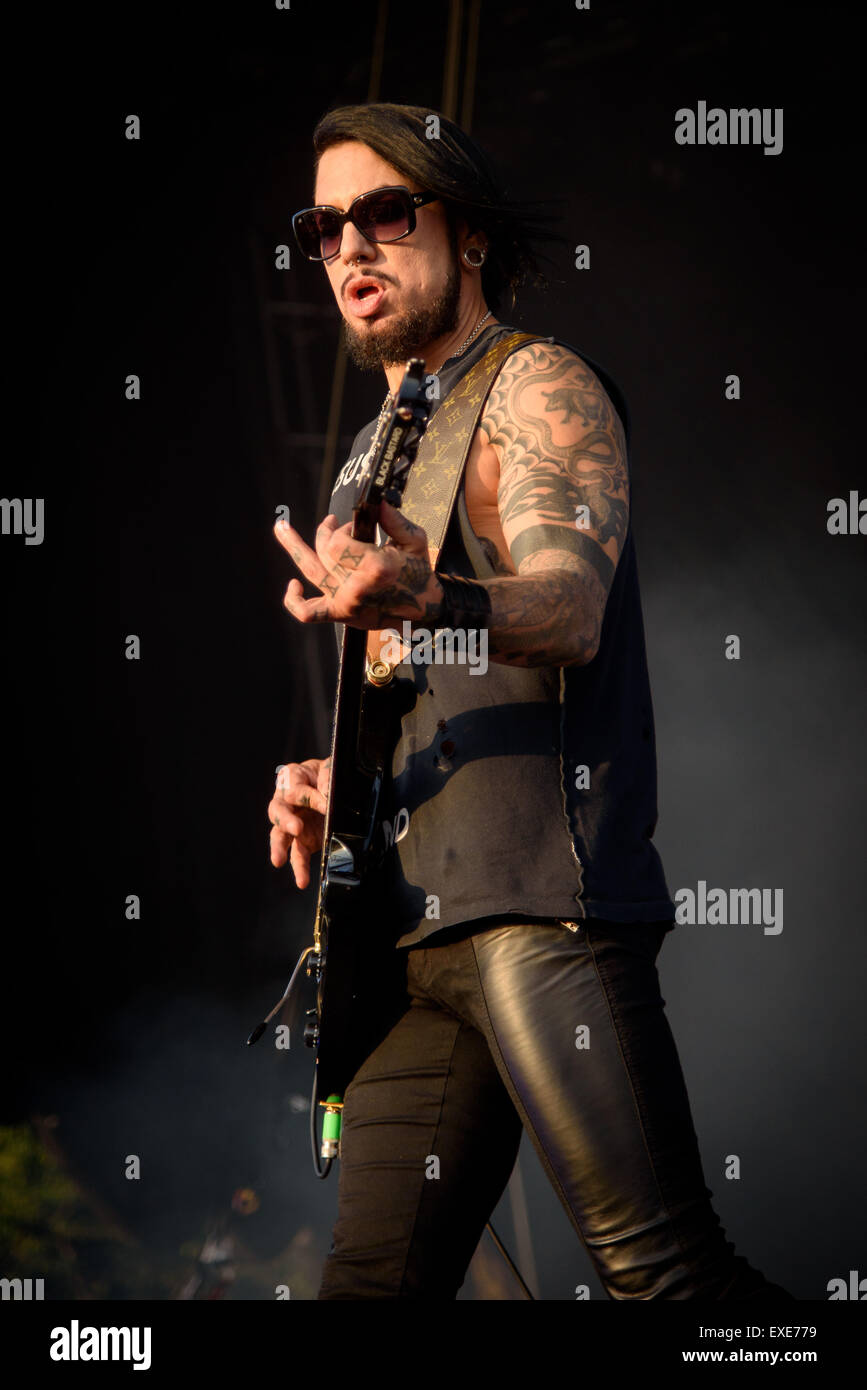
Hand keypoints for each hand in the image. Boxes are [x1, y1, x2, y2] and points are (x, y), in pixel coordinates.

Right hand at [268, 757, 330, 888]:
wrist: (343, 788)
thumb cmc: (332, 773)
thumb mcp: (332, 767)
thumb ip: (328, 776)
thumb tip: (326, 793)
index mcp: (294, 778)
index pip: (296, 789)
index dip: (310, 797)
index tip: (326, 804)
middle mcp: (288, 802)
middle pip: (278, 811)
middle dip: (286, 820)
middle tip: (296, 828)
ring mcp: (294, 823)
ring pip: (280, 836)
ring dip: (279, 848)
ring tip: (278, 860)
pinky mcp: (304, 841)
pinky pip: (298, 855)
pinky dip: (299, 868)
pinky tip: (302, 881)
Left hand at [274, 500, 442, 627]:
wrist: (423, 608)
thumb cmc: (418, 571)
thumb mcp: (414, 540)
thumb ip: (393, 519)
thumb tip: (376, 499)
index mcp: (377, 569)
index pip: (337, 543)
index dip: (341, 530)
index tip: (353, 526)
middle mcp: (357, 588)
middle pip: (324, 551)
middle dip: (330, 533)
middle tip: (337, 525)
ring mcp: (345, 603)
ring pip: (311, 571)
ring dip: (293, 545)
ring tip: (280, 526)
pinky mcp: (340, 614)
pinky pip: (307, 613)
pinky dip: (295, 601)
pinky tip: (293, 586)